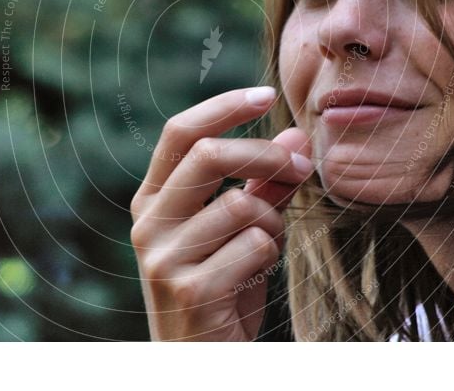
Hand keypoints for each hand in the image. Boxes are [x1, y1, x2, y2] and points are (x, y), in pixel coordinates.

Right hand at [130, 86, 312, 340]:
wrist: (202, 359)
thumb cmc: (222, 287)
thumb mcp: (241, 228)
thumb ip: (265, 182)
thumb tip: (298, 135)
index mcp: (153, 199)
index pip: (180, 133)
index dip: (223, 106)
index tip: (266, 94)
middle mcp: (149, 223)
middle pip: (210, 154)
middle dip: (266, 154)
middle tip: (303, 163)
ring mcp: (164, 258)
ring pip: (242, 204)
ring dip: (274, 221)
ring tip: (268, 244)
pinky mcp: (189, 290)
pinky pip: (255, 245)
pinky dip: (270, 254)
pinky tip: (254, 275)